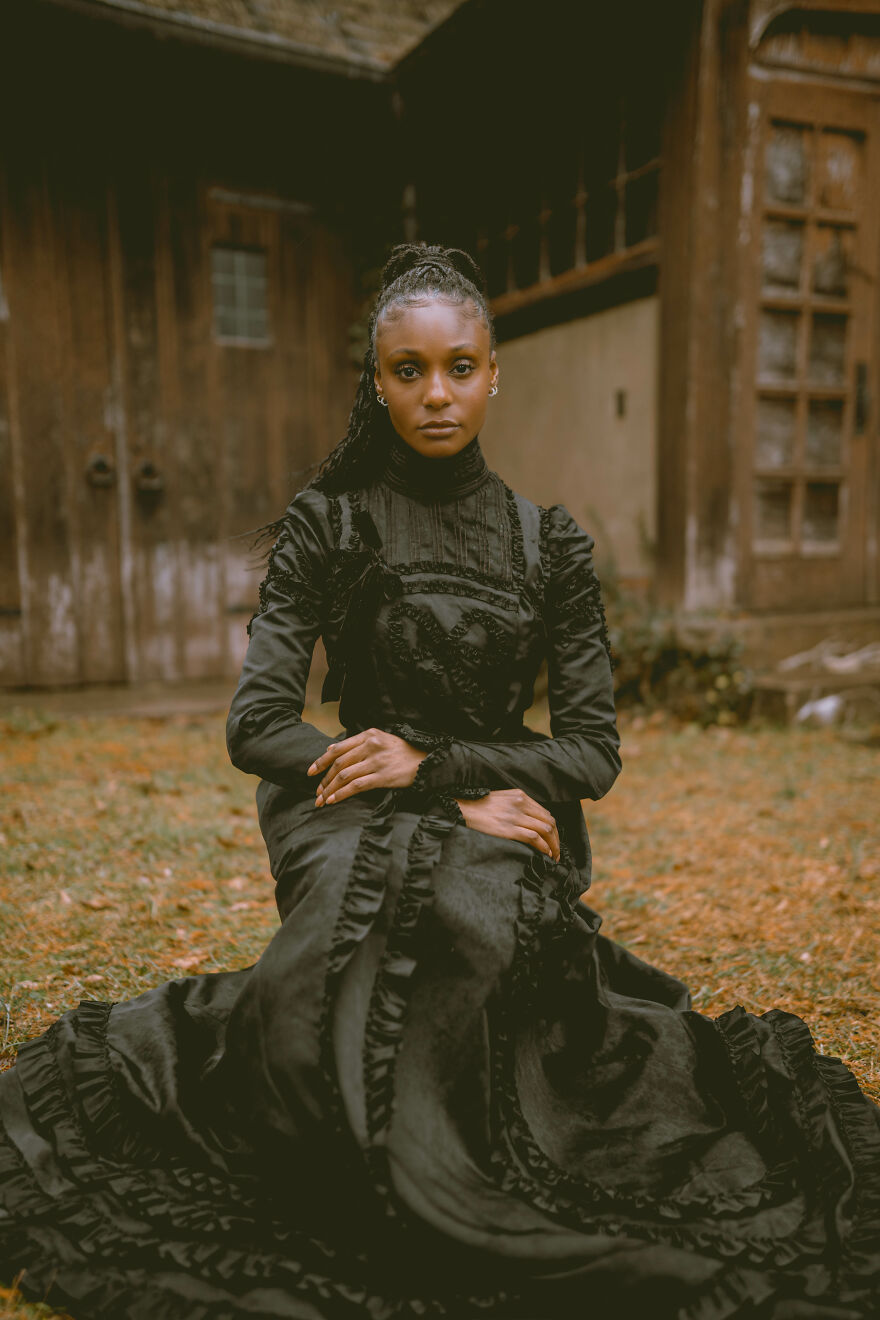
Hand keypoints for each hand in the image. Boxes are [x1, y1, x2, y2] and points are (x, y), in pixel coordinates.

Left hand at [307, 729, 425, 805]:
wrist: (428, 761)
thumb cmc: (403, 752)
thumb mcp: (381, 740)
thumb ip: (357, 744)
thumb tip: (330, 749)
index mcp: (368, 735)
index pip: (338, 748)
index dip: (321, 761)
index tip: (310, 772)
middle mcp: (371, 745)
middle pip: (339, 763)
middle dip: (324, 779)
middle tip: (316, 792)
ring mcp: (377, 761)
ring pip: (344, 776)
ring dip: (330, 789)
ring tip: (322, 800)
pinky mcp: (383, 776)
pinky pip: (356, 786)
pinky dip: (341, 794)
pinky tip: (333, 801)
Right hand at [455, 789, 560, 860]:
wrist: (462, 809)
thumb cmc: (479, 807)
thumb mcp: (502, 799)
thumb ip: (517, 806)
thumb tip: (531, 822)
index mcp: (520, 796)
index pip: (545, 813)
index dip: (553, 829)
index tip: (554, 840)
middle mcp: (520, 803)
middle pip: (549, 821)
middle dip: (556, 839)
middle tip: (557, 852)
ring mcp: (515, 816)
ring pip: (545, 830)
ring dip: (553, 845)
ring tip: (553, 856)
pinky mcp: (508, 829)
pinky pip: (534, 837)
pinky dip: (543, 846)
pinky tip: (545, 853)